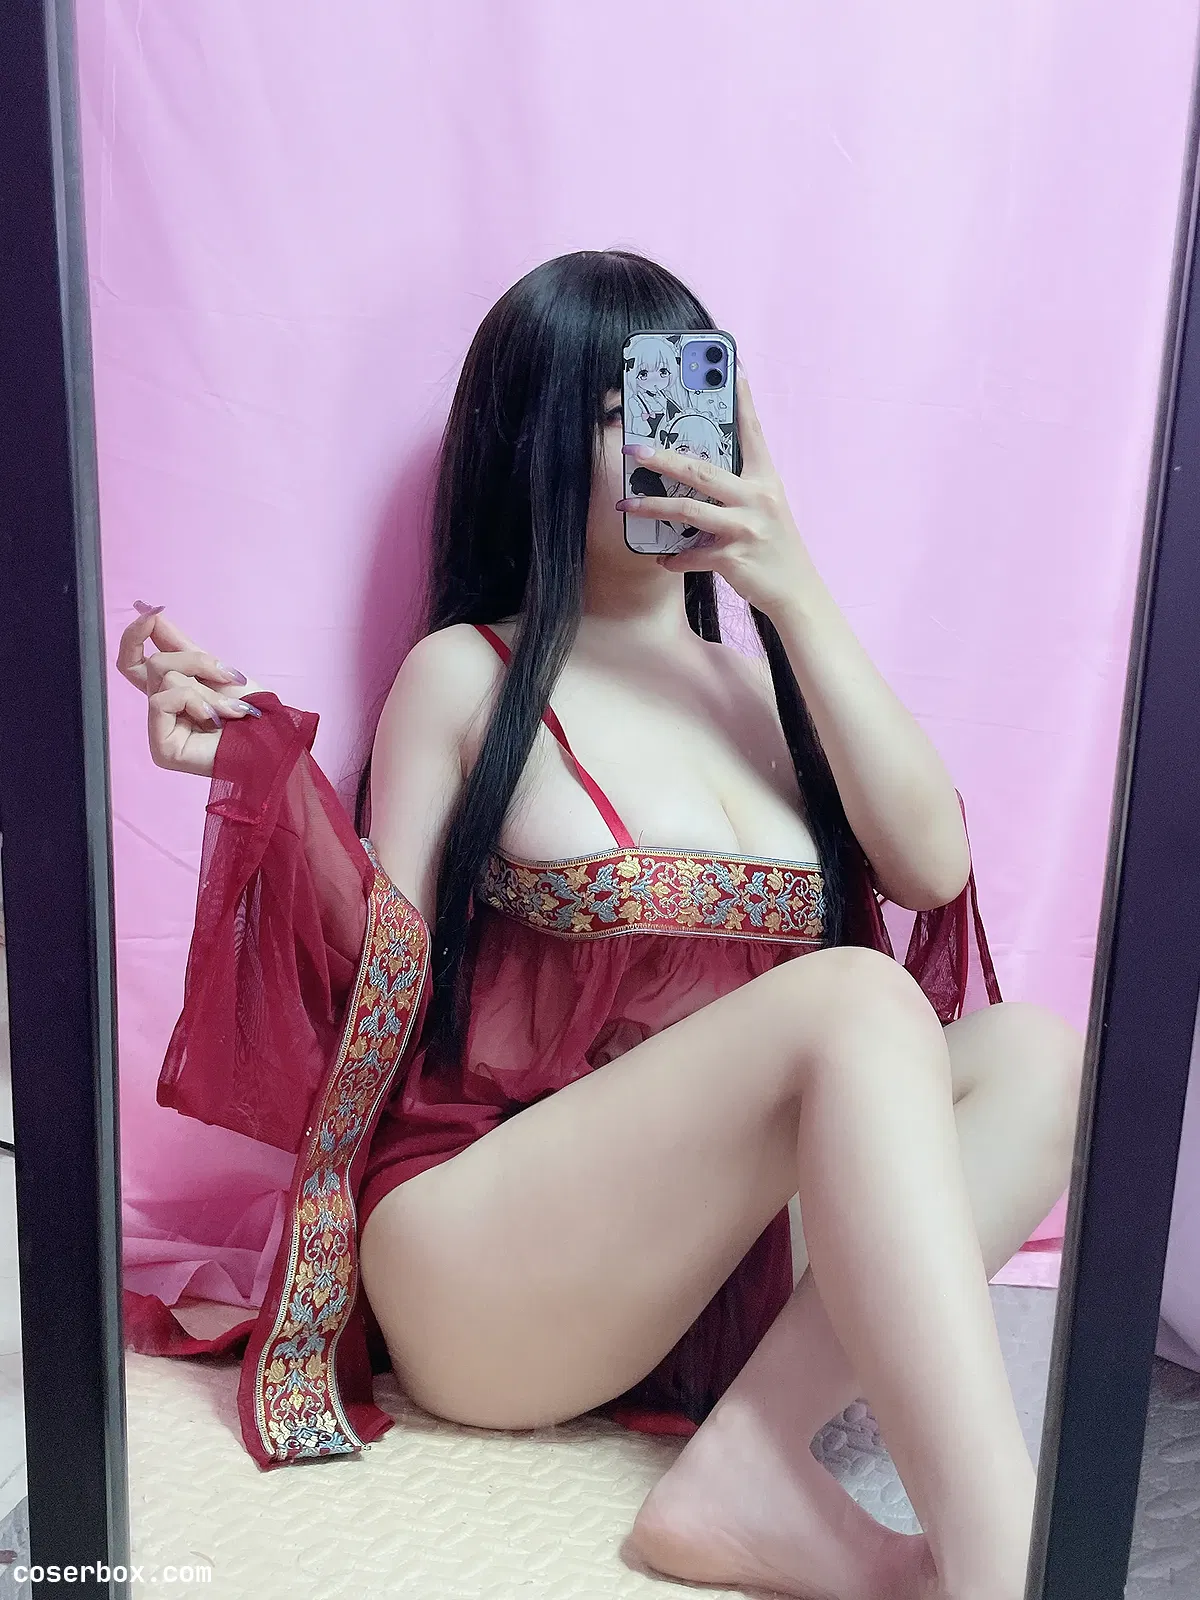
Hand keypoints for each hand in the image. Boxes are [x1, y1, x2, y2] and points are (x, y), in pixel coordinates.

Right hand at [115, 604, 264, 776]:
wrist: (273, 738)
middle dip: (197, 663)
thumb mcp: (215, 667)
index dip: (135, 635)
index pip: (132, 662)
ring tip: (230, 710)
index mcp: (170, 692)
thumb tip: (150, 612)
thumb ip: (179, 644)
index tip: (151, 613)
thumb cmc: (253, 710)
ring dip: (206, 689)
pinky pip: (163, 700)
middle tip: (229, 678)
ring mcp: (160, 731)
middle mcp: (162, 711)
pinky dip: (195, 702)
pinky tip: (215, 720)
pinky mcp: (162, 749)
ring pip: (164, 678)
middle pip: (157, 663)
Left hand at [618, 373, 818, 616]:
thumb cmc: (775, 545)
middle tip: (633, 450)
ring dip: (652, 509)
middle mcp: (757, 498)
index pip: (752, 432)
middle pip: (701, 471)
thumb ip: (740, 487)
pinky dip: (674, 559)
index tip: (731, 368)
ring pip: (688, 511)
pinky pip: (692, 555)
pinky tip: (663, 560)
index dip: (742, 400)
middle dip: (662, 458)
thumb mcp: (767, 507)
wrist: (796, 591)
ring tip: (625, 506)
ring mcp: (745, 528)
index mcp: (766, 479)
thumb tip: (698, 472)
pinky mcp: (734, 558)